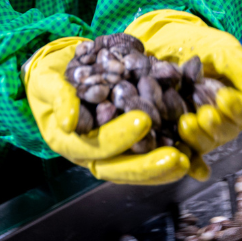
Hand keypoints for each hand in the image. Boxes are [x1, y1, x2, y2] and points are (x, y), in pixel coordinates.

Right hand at [24, 37, 189, 184]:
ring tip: (189, 161)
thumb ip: (59, 98)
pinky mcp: (129, 143)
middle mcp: (91, 153)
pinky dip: (171, 155)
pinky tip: (193, 160)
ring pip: (139, 166)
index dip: (119, 136)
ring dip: (164, 167)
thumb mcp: (48, 83)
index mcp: (70, 143)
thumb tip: (71, 122)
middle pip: (121, 167)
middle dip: (149, 164)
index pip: (96, 146)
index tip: (143, 121)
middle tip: (176, 158)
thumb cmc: (51, 78)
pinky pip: (150, 153)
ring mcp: (112, 151)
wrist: (59, 73)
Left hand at [125, 11, 241, 178]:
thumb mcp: (225, 52)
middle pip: (227, 132)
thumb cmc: (201, 43)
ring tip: (185, 123)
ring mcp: (200, 128)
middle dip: (215, 125)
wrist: (167, 39)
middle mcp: (223, 118)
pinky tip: (183, 162)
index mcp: (240, 100)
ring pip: (206, 143)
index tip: (224, 98)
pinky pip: (185, 151)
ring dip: (198, 138)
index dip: (237, 108)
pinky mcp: (177, 132)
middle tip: (204, 115)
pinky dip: (187, 160)